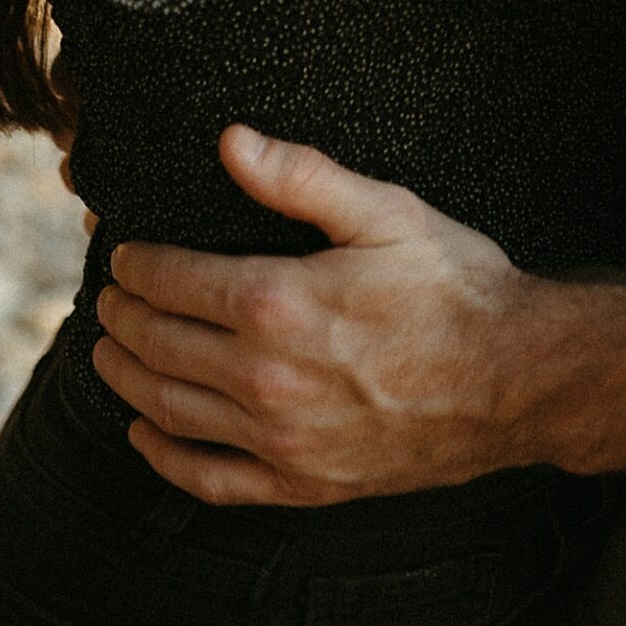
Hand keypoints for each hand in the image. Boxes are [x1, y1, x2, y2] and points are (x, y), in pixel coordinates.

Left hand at [93, 126, 537, 503]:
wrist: (517, 378)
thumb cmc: (455, 285)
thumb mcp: (385, 211)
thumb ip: (301, 176)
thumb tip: (229, 141)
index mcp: (278, 303)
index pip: (171, 282)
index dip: (136, 265)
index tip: (123, 254)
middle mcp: (265, 379)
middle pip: (158, 345)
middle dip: (121, 317)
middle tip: (108, 298)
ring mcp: (280, 440)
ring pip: (169, 410)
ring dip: (125, 377)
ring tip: (108, 352)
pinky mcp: (302, 483)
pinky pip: (209, 479)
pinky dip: (163, 457)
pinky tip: (145, 433)